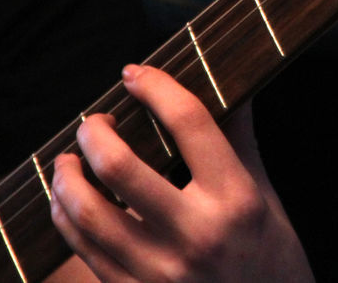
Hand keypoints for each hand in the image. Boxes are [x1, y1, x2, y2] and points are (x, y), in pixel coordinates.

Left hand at [50, 64, 313, 281]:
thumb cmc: (271, 256)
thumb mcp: (265, 195)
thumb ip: (240, 138)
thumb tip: (235, 84)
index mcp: (236, 198)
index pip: (190, 122)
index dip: (156, 88)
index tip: (135, 74)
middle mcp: (197, 234)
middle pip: (121, 166)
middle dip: (95, 132)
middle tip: (93, 121)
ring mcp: (162, 272)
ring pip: (89, 212)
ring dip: (67, 177)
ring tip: (69, 159)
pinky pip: (84, 250)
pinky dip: (66, 217)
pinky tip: (68, 200)